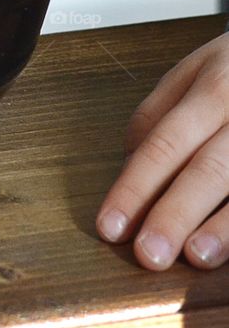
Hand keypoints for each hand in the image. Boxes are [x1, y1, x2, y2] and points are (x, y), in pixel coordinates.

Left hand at [96, 32, 228, 269]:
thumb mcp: (195, 70)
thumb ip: (158, 113)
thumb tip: (128, 166)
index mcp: (212, 89)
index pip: (164, 143)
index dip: (134, 187)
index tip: (109, 226)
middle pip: (206, 169)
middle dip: (174, 213)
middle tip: (147, 254)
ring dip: (222, 227)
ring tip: (193, 257)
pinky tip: (228, 252)